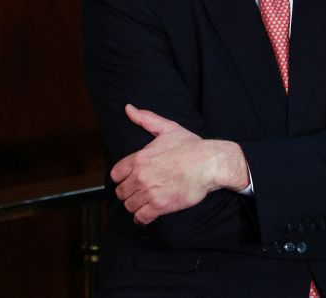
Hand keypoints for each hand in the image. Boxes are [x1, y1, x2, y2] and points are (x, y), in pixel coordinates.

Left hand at [110, 104, 247, 224]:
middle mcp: (141, 176)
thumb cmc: (190, 146)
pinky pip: (141, 217)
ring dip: (134, 205)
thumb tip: (128, 108)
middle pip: (121, 191)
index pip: (116, 174)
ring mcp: (150, 192)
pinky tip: (145, 216)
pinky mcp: (160, 206)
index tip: (127, 180)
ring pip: (129, 205)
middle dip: (128, 192)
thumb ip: (145, 119)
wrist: (209, 164)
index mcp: (139, 158)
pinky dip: (142, 218)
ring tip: (141, 203)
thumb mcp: (167, 128)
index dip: (121, 178)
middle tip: (136, 193)